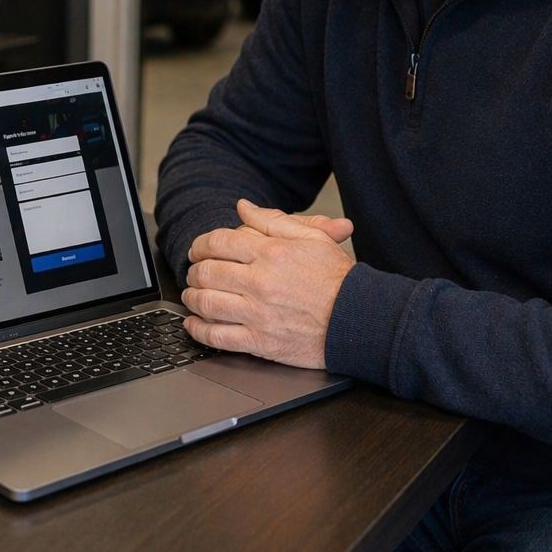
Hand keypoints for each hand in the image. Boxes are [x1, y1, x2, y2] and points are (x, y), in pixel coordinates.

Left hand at [181, 199, 354, 368]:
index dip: (200, 244)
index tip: (197, 249)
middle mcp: (260, 283)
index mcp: (271, 254)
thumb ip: (272, 220)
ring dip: (191, 297)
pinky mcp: (260, 343)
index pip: (218, 243)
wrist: (359, 320)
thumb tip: (242, 208)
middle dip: (194, 270)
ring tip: (192, 294)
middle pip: (206, 272)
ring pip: (206, 303)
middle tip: (194, 272)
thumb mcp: (310, 238)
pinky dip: (198, 330)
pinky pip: (217, 337)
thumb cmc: (338, 280)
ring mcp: (258, 315)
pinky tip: (194, 324)